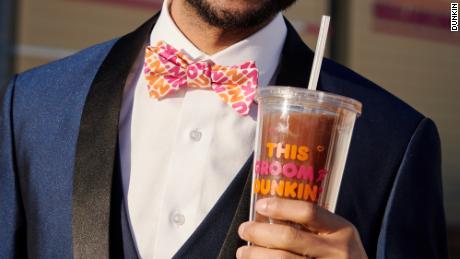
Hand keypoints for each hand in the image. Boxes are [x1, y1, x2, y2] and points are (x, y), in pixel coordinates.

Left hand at [237, 198, 367, 258]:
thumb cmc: (341, 257)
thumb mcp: (337, 237)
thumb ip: (314, 226)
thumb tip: (269, 213)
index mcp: (342, 230)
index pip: (308, 212)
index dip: (281, 207)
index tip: (260, 205)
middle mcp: (337, 252)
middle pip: (289, 237)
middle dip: (260, 232)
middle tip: (244, 229)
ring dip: (256, 255)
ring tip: (243, 252)